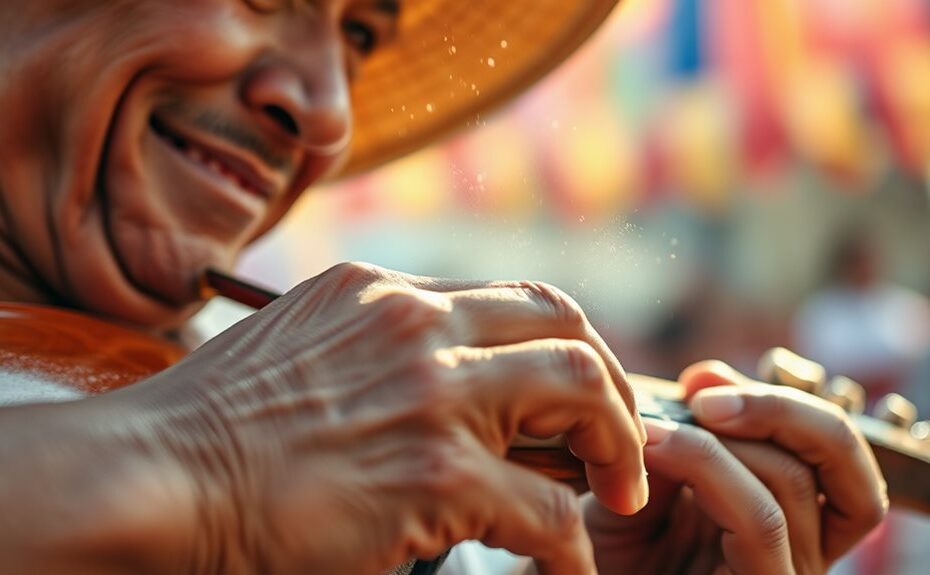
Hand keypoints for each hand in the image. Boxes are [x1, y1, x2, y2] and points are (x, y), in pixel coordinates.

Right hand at [104, 262, 646, 573]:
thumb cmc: (214, 422)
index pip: (516, 300)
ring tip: (619, 494)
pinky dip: (572, 544)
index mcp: (388, 294)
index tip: (579, 399)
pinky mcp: (434, 472)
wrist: (153, 473)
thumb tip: (443, 384)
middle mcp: (420, 325)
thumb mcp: (302, 345)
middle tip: (617, 446)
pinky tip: (567, 567)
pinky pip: (547, 509)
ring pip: (580, 390)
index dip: (567, 348)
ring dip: (616, 447)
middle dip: (611, 387)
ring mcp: (433, 393)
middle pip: (567, 327)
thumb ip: (376, 346)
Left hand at [580, 361, 886, 574]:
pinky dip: (707, 469)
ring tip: (651, 431)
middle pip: (836, 456)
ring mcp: (787, 571)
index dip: (778, 400)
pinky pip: (759, 521)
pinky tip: (654, 450)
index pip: (832, 447)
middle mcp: (802, 544)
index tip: (700, 380)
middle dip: (774, 407)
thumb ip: (688, 435)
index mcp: (788, 511)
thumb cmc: (612, 544)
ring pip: (791, 481)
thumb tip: (705, 380)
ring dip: (717, 439)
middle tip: (701, 397)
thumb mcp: (651, 474)